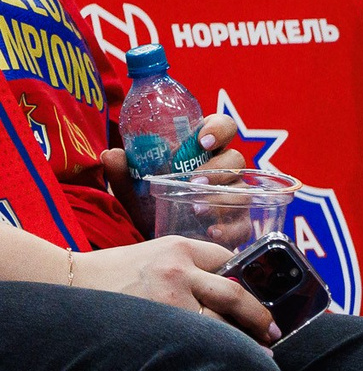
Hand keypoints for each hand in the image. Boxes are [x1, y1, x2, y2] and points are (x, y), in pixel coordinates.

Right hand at [66, 236, 279, 341]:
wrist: (67, 283)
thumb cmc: (115, 273)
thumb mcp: (155, 256)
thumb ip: (191, 267)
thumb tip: (233, 292)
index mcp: (179, 249)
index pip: (230, 261)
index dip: (248, 281)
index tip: (262, 298)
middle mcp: (177, 271)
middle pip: (236, 295)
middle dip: (259, 317)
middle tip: (272, 331)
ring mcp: (167, 300)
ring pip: (220, 323)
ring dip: (243, 340)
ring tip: (260, 353)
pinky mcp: (156, 324)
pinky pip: (197, 340)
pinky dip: (215, 350)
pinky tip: (228, 361)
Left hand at [102, 113, 244, 234]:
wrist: (154, 243)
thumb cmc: (150, 207)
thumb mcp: (133, 190)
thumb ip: (123, 173)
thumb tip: (111, 154)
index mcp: (203, 152)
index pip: (223, 127)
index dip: (219, 129)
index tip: (202, 141)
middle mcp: (223, 171)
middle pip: (235, 159)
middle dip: (218, 168)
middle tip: (194, 182)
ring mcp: (233, 198)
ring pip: (242, 191)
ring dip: (222, 198)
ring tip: (198, 208)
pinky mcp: (237, 225)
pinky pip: (243, 225)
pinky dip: (230, 228)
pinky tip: (212, 231)